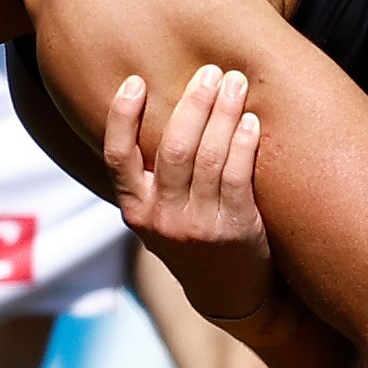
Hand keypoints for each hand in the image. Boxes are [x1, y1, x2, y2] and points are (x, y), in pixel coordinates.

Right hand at [104, 65, 276, 325]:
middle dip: (193, 103)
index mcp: (135, 209)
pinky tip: (250, 120)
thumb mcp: (160, 216)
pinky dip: (243, 143)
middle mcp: (161, 219)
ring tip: (234, 82)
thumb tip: (156, 103)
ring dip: (222, 113)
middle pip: (173, 148)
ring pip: (208, 157)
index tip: (135, 81)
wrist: (229, 296)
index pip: (117, 156)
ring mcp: (197, 226)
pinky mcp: (233, 230)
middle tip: (210, 71)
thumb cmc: (194, 239)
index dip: (122, 116)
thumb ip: (152, 175)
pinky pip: (237, 176)